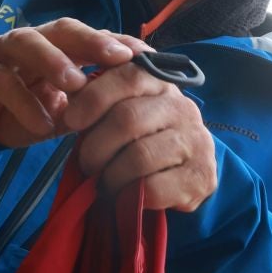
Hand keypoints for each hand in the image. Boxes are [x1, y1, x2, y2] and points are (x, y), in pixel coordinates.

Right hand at [0, 20, 133, 146]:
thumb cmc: (23, 113)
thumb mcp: (63, 112)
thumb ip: (92, 105)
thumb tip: (136, 104)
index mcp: (55, 46)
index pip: (90, 36)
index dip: (117, 41)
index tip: (146, 54)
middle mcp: (30, 40)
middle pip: (62, 29)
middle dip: (92, 40)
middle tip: (119, 58)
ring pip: (27, 43)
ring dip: (54, 61)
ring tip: (76, 84)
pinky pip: (0, 81)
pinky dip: (23, 102)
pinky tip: (42, 123)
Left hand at [61, 59, 216, 210]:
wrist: (184, 174)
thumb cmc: (142, 139)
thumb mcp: (122, 112)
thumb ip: (99, 101)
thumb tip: (70, 98)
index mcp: (161, 84)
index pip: (128, 77)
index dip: (94, 97)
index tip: (71, 120)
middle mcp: (183, 107)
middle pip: (128, 119)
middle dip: (96, 147)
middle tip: (87, 164)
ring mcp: (196, 141)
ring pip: (139, 156)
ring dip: (111, 175)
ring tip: (104, 183)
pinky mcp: (201, 176)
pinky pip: (154, 187)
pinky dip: (131, 195)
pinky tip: (127, 196)